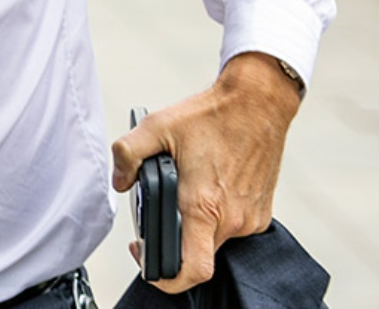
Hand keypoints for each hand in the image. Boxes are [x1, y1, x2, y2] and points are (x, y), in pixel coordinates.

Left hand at [110, 52, 300, 292]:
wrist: (258, 104)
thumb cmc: (210, 115)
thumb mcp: (155, 126)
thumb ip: (127, 155)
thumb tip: (120, 183)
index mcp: (203, 206)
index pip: (191, 269)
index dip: (166, 276)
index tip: (146, 258)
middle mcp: (232, 219)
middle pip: (197, 255)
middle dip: (172, 242)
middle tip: (158, 212)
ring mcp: (250, 219)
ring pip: (213, 242)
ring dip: (194, 227)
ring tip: (183, 193)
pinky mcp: (261, 213)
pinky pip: (231, 229)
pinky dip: (214, 218)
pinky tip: (205, 189)